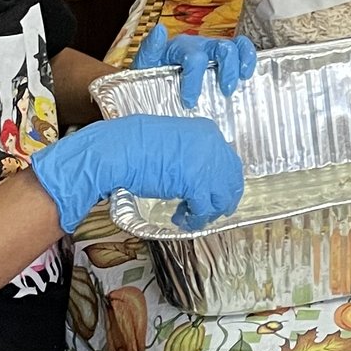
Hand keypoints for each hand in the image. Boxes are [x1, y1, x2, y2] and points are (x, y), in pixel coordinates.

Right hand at [31, 113, 244, 231]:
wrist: (118, 149)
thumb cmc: (137, 145)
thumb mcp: (174, 140)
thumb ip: (194, 153)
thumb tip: (203, 174)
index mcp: (208, 131)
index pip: (229, 162)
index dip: (223, 182)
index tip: (216, 194)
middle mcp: (213, 145)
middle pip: (231, 181)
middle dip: (221, 200)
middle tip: (210, 212)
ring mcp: (206, 164)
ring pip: (220, 198)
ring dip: (207, 212)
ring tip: (190, 216)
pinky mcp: (195, 184)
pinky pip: (203, 209)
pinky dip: (195, 219)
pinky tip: (182, 219)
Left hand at [133, 23, 256, 107]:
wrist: (153, 83)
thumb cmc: (151, 74)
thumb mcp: (144, 63)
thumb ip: (150, 48)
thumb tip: (160, 29)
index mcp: (181, 47)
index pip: (194, 59)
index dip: (195, 81)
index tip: (189, 102)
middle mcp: (201, 45)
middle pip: (221, 48)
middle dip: (227, 69)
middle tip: (225, 91)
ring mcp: (214, 50)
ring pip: (235, 46)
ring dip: (241, 62)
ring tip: (241, 80)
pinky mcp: (225, 59)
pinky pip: (243, 50)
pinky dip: (250, 59)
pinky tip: (248, 75)